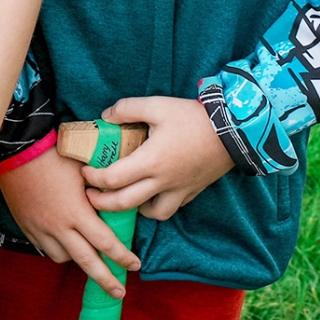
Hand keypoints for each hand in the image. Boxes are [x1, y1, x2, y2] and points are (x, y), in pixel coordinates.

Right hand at [0, 145, 139, 297]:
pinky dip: (57, 248)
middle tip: (119, 292)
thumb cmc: (54, 155)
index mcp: (77, 212)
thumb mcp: (84, 172)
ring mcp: (40, 228)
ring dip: (77, 260)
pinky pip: (44, 247)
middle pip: (86, 261)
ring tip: (86, 254)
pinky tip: (63, 242)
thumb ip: (100, 190)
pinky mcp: (27, 226)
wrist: (18, 150)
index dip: (122, 257)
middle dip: (105, 279)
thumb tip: (116, 198)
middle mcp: (59, 226)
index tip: (135, 265)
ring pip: (63, 257)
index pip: (105, 243)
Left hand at [83, 96, 234, 220]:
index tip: (84, 172)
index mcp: (150, 162)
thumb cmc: (193, 117)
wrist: (235, 130)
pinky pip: (171, 208)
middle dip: (102, 203)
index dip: (93, 179)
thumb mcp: (156, 105)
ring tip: (125, 197)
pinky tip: (152, 194)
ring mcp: (180, 190)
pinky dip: (157, 206)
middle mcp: (163, 182)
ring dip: (134, 209)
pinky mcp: (193, 191)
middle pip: (124, 204)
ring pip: (152, 214)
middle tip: (90, 196)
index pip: (112, 179)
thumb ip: (127, 109)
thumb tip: (105, 116)